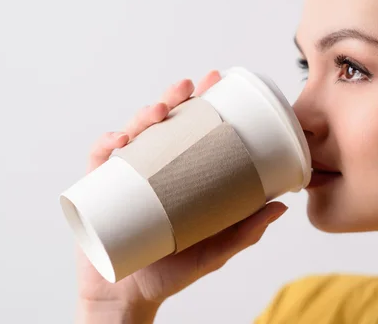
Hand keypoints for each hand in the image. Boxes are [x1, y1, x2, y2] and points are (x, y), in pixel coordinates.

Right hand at [76, 70, 287, 321]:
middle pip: (160, 125)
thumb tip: (281, 207)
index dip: (200, 101)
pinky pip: (97, 162)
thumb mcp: (215, 249)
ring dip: (143, 115)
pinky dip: (105, 147)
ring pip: (131, 134)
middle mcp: (150, 169)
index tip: (215, 82)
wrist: (129, 297)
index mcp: (175, 174)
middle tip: (190, 86)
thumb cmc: (171, 271)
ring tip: (161, 111)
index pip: (188, 130)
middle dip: (174, 98)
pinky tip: (119, 142)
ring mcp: (123, 178)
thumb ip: (245, 231)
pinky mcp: (96, 192)